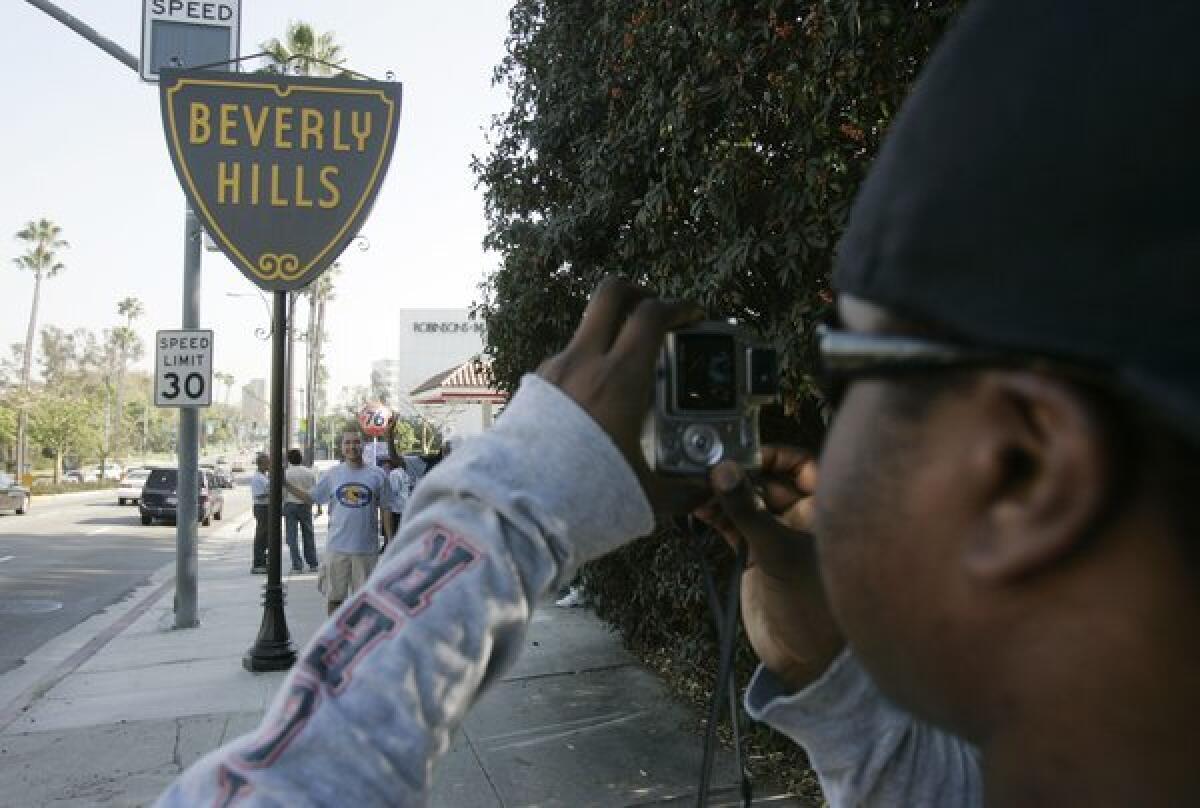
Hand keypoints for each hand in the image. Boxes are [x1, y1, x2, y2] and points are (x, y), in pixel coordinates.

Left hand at [537, 276, 705, 511]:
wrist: (518, 507)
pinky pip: (567, 362)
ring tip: (627, 370)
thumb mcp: (647, 493)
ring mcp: (555, 370)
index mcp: (620, 379)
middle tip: (654, 311)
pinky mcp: (534, 387)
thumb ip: (684, 488)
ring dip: (610, 336)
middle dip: (638, 291)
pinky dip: (588, 368)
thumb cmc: (584, 496)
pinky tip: (596, 404)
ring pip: (586, 329)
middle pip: (611, 293)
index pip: (652, 315)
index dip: (679, 306)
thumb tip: (711, 489)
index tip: (692, 315)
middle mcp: (584, 363)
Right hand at [695, 447, 844, 691]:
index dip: (777, 456)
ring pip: (749, 505)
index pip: (804, 466)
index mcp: (823, 512)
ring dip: (725, 495)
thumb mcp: (775, 550)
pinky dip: (718, 516)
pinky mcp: (756, 556)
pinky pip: (735, 526)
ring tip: (698, 486)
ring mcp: (778, 538)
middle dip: (742, 474)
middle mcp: (802, 520)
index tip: (746, 453)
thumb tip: (722, 469)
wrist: (799, 656)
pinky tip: (698, 507)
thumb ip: (745, 510)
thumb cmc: (808, 602)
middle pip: (770, 483)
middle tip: (713, 465)